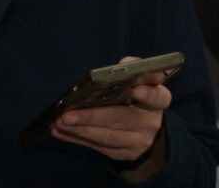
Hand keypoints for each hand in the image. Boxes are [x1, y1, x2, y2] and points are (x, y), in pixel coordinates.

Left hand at [51, 57, 170, 180]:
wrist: (144, 128)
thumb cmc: (135, 96)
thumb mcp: (140, 82)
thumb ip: (133, 72)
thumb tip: (124, 64)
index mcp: (158, 100)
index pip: (159, 96)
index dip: (149, 94)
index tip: (135, 90)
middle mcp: (151, 122)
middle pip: (122, 118)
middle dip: (92, 116)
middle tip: (67, 114)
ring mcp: (138, 141)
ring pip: (108, 137)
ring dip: (80, 129)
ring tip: (59, 122)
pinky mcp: (124, 153)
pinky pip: (98, 147)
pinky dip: (77, 138)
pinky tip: (59, 131)